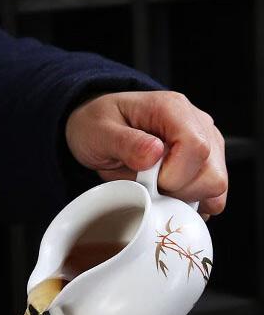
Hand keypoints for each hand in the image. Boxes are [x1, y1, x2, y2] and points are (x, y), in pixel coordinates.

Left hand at [65, 90, 226, 215]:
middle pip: (212, 174)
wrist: (100, 126)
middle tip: (147, 186)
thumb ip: (125, 143)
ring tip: (154, 188)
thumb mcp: (99, 131)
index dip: (173, 175)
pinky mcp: (205, 164)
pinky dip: (189, 204)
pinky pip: (212, 195)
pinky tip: (165, 196)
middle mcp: (198, 125)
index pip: (196, 148)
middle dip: (177, 193)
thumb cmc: (98, 125)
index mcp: (173, 110)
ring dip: (183, 199)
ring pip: (216, 187)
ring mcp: (207, 144)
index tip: (147, 180)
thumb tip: (154, 154)